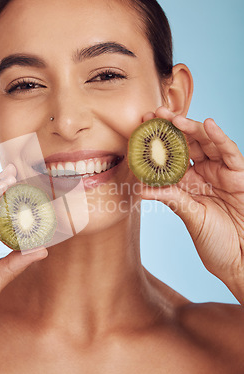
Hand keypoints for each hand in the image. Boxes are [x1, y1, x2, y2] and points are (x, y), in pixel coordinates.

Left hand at [140, 106, 243, 302]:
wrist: (240, 259)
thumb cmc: (215, 241)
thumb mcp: (189, 215)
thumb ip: (169, 197)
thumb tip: (138, 188)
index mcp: (187, 182)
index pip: (170, 156)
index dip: (157, 141)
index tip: (140, 126)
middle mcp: (203, 173)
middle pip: (187, 143)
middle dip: (171, 127)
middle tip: (154, 114)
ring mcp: (221, 172)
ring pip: (206, 143)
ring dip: (191, 128)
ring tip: (173, 118)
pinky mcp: (239, 174)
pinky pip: (229, 152)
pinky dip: (219, 138)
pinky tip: (208, 125)